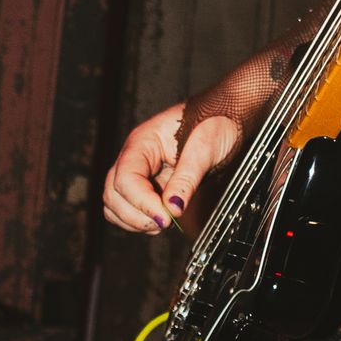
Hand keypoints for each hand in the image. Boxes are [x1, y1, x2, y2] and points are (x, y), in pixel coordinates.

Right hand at [102, 101, 241, 233]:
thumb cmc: (216, 121)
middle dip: (136, 214)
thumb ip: (187, 178)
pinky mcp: (148, 183)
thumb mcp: (205, 148)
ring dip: (134, 220)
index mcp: (143, 141)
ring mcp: (139, 170)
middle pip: (113, 193)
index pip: (125, 177)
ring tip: (163, 223)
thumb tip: (173, 208)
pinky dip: (138, 219)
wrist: (227, 117)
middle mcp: (135, 156)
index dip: (141, 202)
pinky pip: (128, 206)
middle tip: (165, 223)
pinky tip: (160, 220)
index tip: (165, 218)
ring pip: (115, 203)